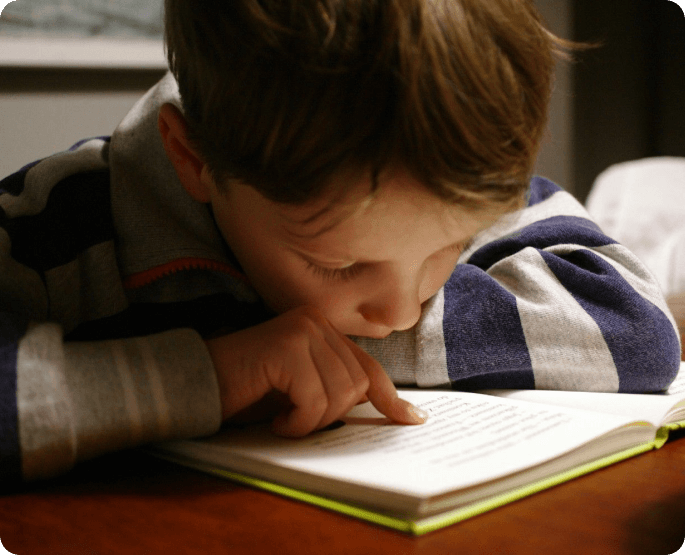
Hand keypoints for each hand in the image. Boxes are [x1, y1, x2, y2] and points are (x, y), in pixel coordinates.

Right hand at [204, 306, 426, 435]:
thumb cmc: (247, 391)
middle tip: (297, 420)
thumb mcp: (300, 390)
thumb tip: (389, 409)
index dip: (391, 398)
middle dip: (331, 415)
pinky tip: (275, 420)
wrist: (196, 384)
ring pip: (340, 394)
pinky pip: (314, 400)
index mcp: (322, 328)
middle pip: (357, 385)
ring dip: (312, 420)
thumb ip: (337, 387)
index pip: (367, 367)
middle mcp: (315, 321)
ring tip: (283, 418)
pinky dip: (297, 422)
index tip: (412, 420)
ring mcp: (302, 330)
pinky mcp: (287, 346)